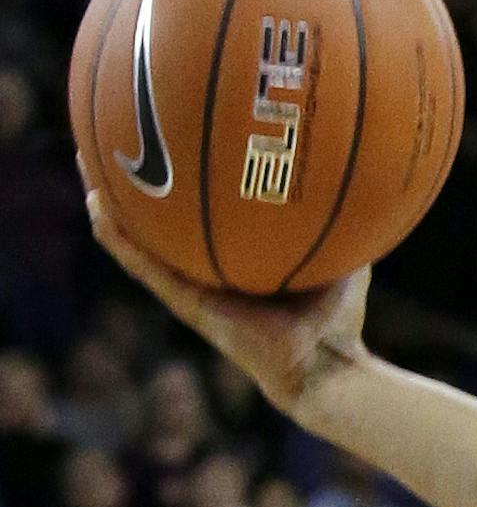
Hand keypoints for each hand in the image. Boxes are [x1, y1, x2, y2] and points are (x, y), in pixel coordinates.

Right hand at [83, 170, 371, 414]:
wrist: (324, 367)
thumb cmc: (338, 320)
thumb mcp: (345, 258)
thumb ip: (346, 223)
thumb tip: (359, 178)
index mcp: (237, 263)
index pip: (203, 220)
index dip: (185, 187)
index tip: (171, 143)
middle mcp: (207, 274)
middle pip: (162, 223)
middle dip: (140, 183)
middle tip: (116, 138)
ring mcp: (191, 290)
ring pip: (138, 240)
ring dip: (110, 202)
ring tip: (88, 160)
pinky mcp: (186, 304)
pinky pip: (142, 265)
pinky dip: (118, 236)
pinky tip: (97, 204)